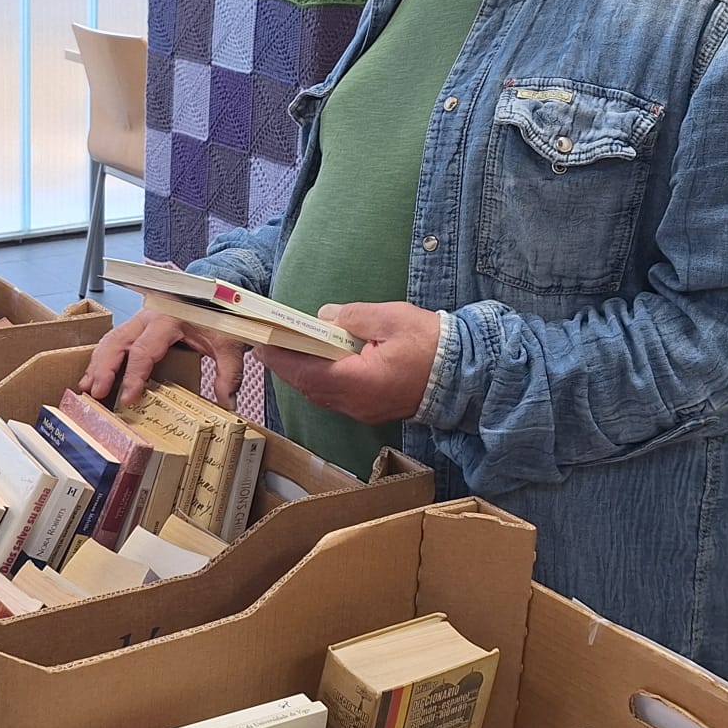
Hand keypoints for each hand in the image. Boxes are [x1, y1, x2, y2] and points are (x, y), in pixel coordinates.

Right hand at [80, 310, 250, 408]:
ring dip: (96, 364)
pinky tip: (93, 375)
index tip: (128, 397)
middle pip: (117, 342)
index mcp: (168, 319)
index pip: (144, 351)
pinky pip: (113, 339)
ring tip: (86, 388)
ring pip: (110, 340)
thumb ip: (229, 374)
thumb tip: (227, 403)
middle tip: (95, 393)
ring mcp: (139, 319)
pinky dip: (101, 358)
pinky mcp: (136, 325)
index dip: (134, 376)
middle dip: (103, 369)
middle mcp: (148, 317)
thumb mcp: (228, 343)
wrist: (214, 292)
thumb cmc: (217, 314)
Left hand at [256, 301, 442, 424]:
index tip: (261, 343)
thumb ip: (353, 317)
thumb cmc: (432, 345)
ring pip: (322, 394)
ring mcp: (365, 411)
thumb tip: (324, 317)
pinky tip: (322, 362)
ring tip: (292, 350)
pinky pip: (338, 397)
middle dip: (287, 365)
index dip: (280, 358)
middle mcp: (356, 403)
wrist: (467, 375)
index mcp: (358, 382)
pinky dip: (323, 380)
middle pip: (309, 386)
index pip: (306, 372)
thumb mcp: (391, 318)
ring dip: (305, 373)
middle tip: (270, 343)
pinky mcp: (373, 410)